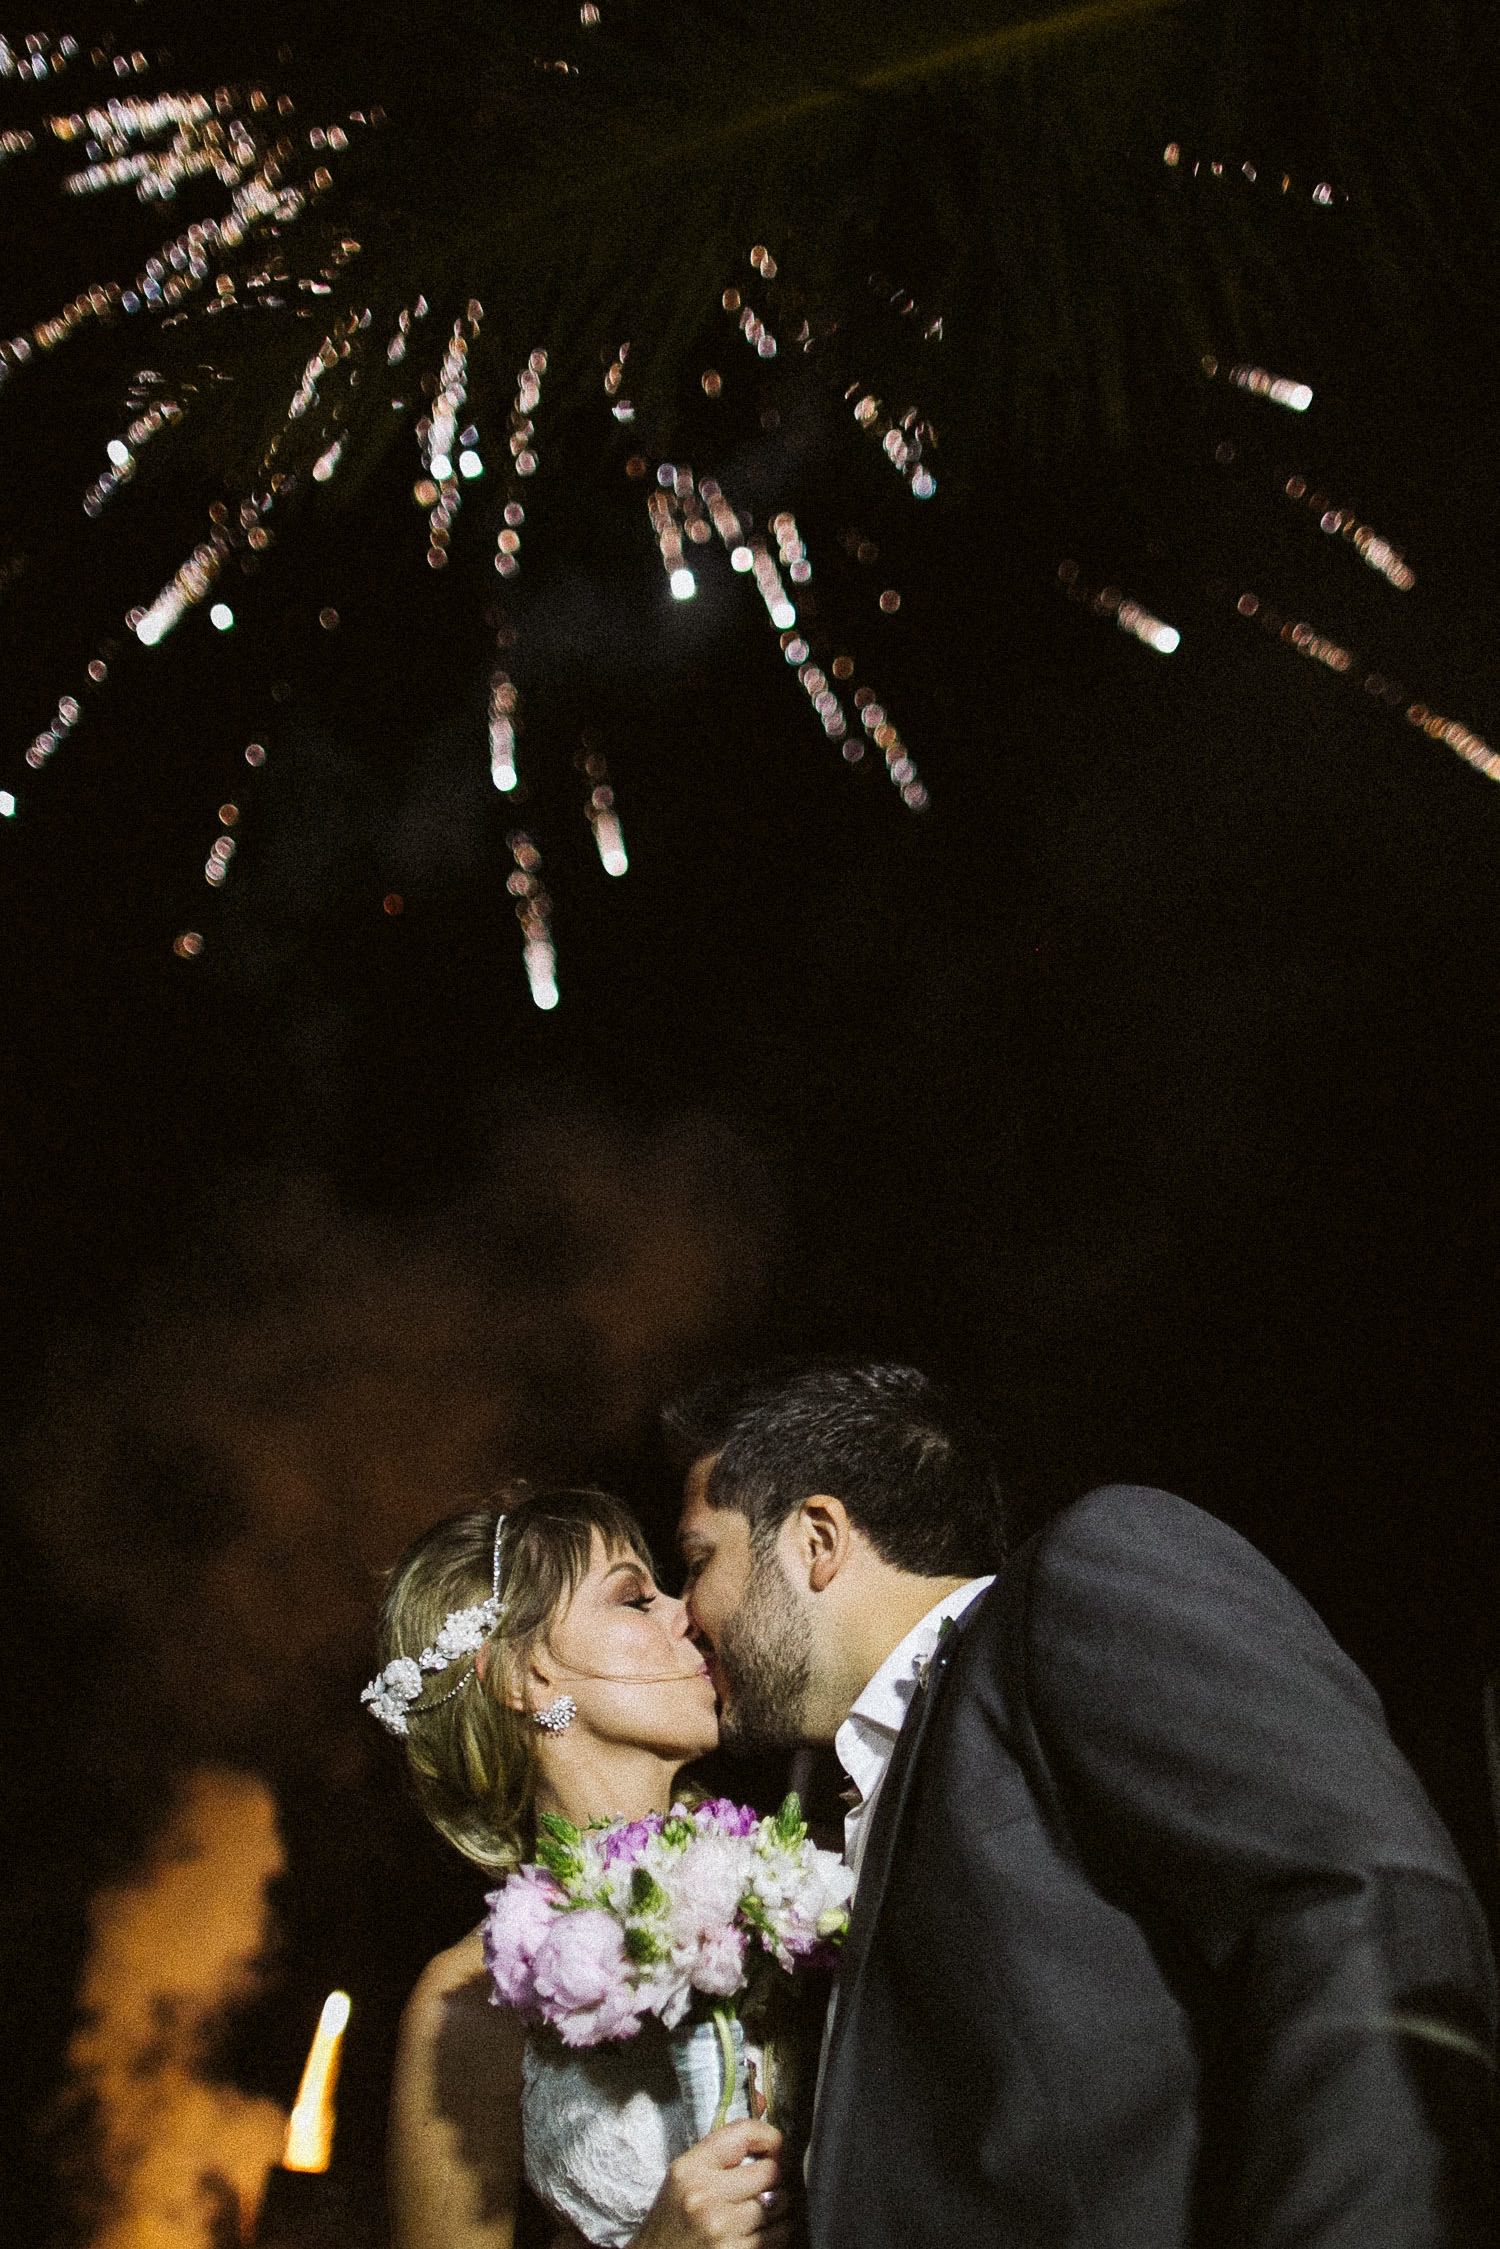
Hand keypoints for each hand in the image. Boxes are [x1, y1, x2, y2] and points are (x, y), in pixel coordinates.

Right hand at [634, 2118, 790, 2248]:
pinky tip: (758, 2234)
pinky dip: (775, 2234)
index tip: (777, 2146)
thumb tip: (771, 2144)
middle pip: (770, 2171)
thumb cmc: (672, 2223)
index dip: (769, 2136)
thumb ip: (719, 2158)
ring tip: (761, 2213)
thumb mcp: (683, 2180)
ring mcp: (722, 2229)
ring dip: (778, 2208)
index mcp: (690, 2169)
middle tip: (766, 2185)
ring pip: (780, 2205)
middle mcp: (706, 2196)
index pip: (743, 2134)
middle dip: (774, 2177)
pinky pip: (778, 2236)